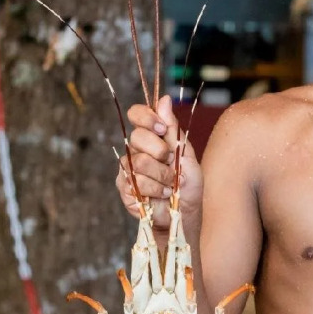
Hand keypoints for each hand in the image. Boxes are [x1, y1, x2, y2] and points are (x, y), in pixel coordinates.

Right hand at [115, 94, 202, 230]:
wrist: (185, 215)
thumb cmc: (188, 186)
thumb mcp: (186, 155)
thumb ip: (173, 129)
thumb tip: (164, 99)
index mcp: (151, 138)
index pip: (137, 114)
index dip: (147, 117)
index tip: (163, 128)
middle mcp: (136, 150)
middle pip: (137, 136)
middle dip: (160, 151)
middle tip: (171, 164)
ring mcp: (127, 168)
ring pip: (138, 161)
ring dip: (161, 175)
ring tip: (171, 185)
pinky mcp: (124, 187)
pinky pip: (135, 181)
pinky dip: (155, 188)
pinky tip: (163, 194)